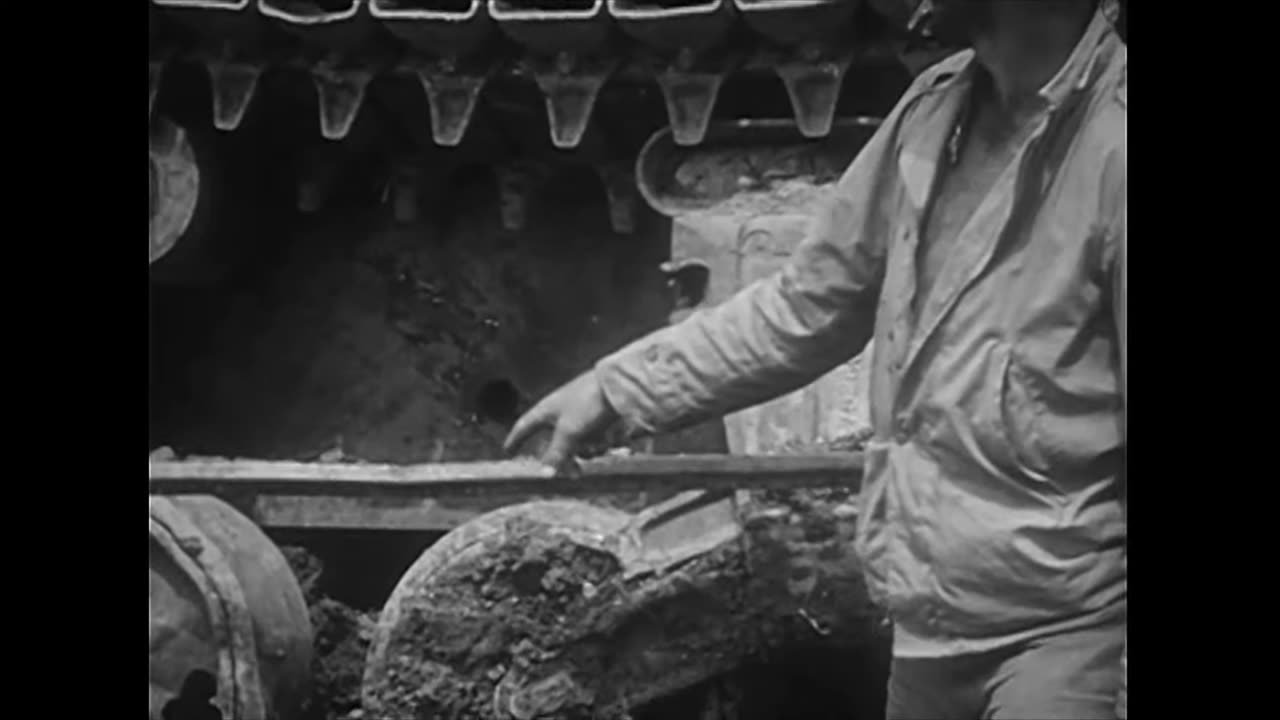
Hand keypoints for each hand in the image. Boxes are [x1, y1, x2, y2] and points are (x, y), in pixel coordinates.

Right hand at [503, 370, 619, 469]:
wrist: (618, 385)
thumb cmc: (587, 404)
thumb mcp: (569, 432)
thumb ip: (556, 454)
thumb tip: (544, 475)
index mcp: (546, 409)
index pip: (524, 426)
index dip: (515, 439)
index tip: (508, 451)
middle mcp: (559, 411)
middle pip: (553, 442)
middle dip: (562, 459)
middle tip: (573, 474)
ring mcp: (578, 414)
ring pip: (574, 442)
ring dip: (584, 451)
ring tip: (595, 453)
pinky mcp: (596, 416)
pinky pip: (590, 437)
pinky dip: (596, 443)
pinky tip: (608, 441)